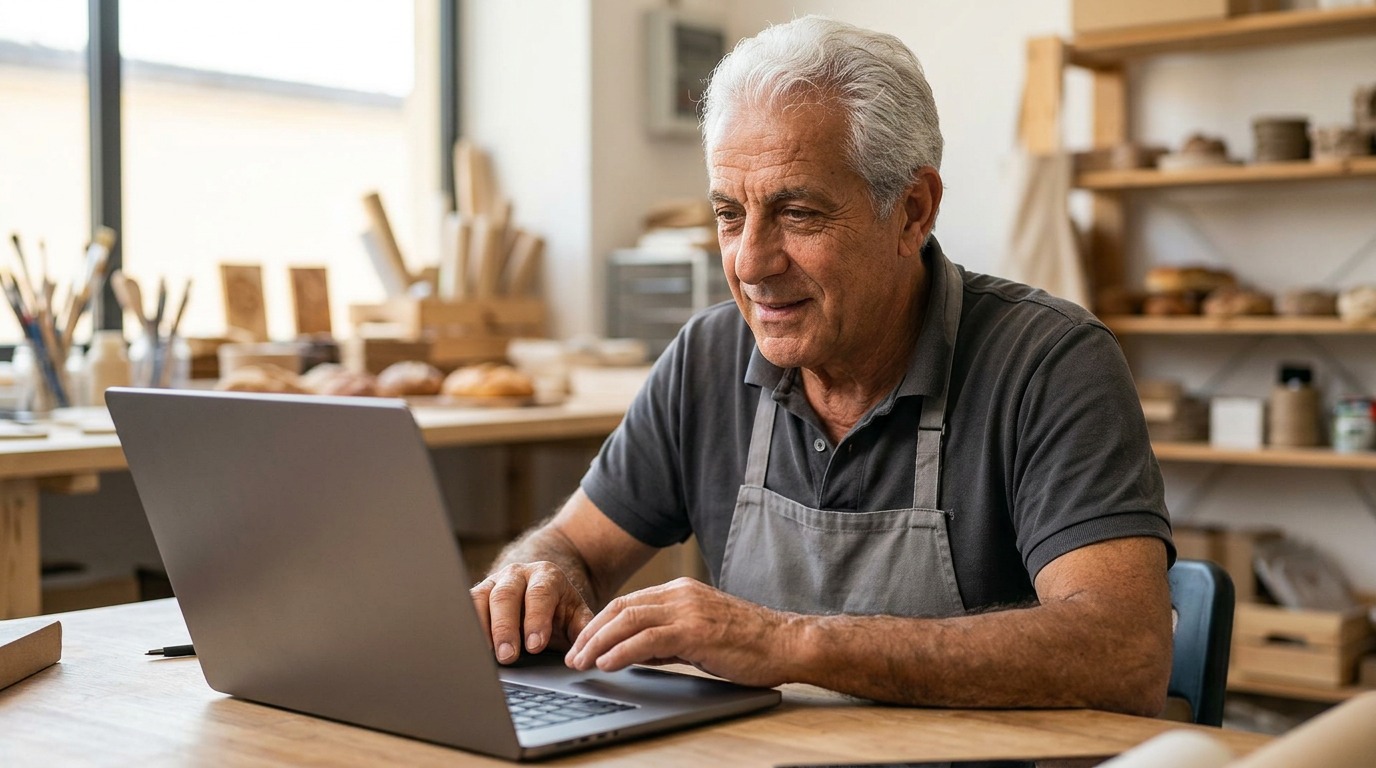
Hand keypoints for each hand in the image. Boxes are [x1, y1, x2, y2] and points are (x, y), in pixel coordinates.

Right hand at [471, 561, 594, 663]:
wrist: (540, 591)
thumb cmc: (558, 609)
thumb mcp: (575, 616)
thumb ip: (582, 632)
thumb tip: (581, 658)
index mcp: (546, 576)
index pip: (539, 593)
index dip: (536, 619)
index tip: (535, 646)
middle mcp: (517, 574)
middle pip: (506, 595)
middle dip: (506, 627)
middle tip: (508, 656)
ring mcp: (494, 582)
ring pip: (480, 598)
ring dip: (482, 628)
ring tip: (485, 655)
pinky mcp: (477, 594)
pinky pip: (465, 606)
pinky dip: (466, 626)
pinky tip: (469, 646)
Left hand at [564, 577, 796, 687]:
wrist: (786, 643)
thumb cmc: (749, 644)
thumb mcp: (700, 636)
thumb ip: (667, 639)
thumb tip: (634, 652)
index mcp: (681, 592)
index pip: (628, 603)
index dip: (600, 624)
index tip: (583, 644)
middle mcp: (681, 594)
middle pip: (621, 608)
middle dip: (592, 633)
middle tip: (573, 655)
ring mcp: (688, 609)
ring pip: (628, 620)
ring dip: (599, 642)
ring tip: (582, 662)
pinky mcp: (695, 630)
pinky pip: (648, 638)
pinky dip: (622, 650)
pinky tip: (608, 663)